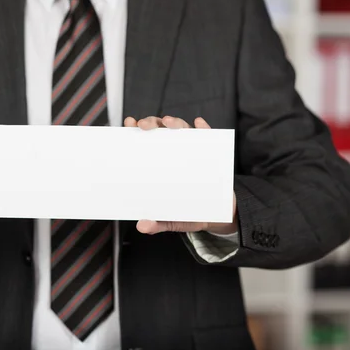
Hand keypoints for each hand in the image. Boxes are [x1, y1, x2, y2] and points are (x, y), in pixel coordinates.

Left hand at [124, 116, 237, 235]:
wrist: (220, 215)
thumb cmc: (192, 212)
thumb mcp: (174, 219)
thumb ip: (159, 222)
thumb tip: (142, 226)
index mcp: (161, 163)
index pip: (146, 143)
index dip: (136, 131)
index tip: (128, 124)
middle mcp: (176, 151)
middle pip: (161, 130)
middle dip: (152, 122)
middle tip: (145, 125)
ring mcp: (194, 149)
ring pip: (183, 129)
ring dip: (175, 122)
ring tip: (169, 123)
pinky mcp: (213, 152)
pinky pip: (209, 135)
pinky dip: (204, 128)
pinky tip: (199, 125)